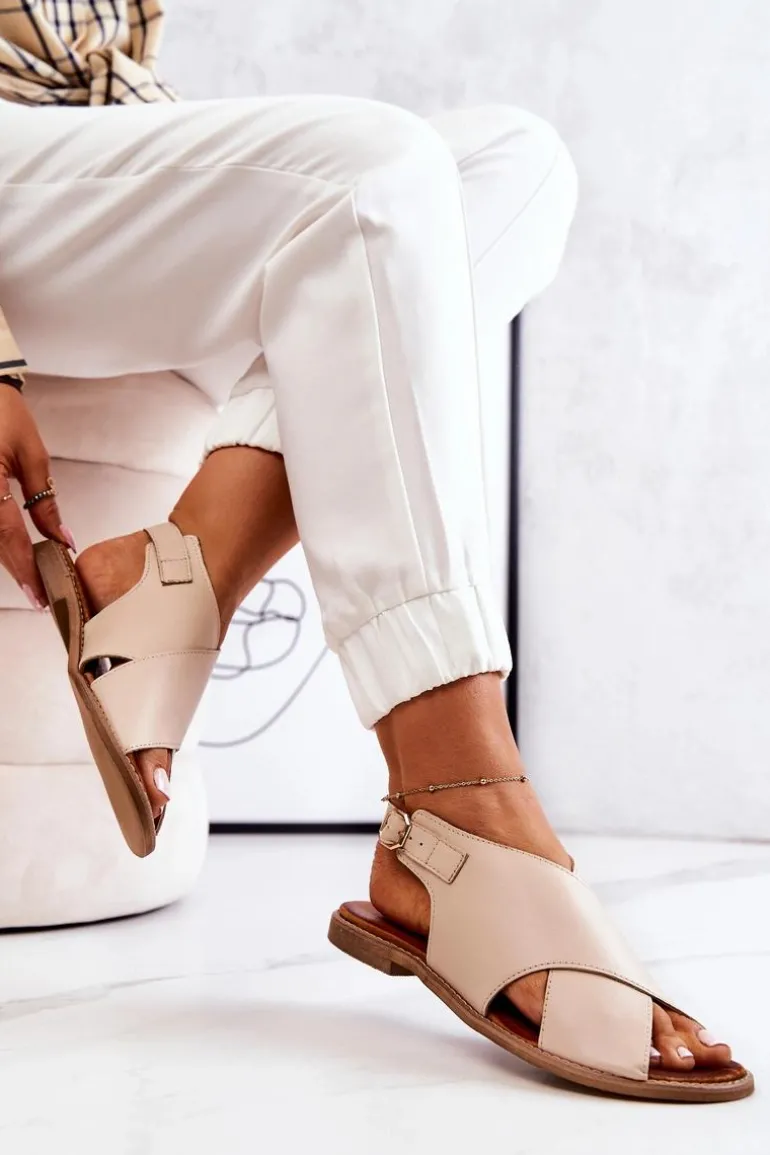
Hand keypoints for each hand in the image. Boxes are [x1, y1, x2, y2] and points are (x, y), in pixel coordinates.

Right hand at [0, 386, 73, 607]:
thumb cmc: (5, 415)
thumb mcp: (33, 457)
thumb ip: (44, 502)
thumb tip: (63, 540)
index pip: (8, 538)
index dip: (25, 570)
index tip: (41, 596)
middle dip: (17, 571)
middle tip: (42, 597)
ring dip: (7, 559)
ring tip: (32, 581)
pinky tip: (15, 555)